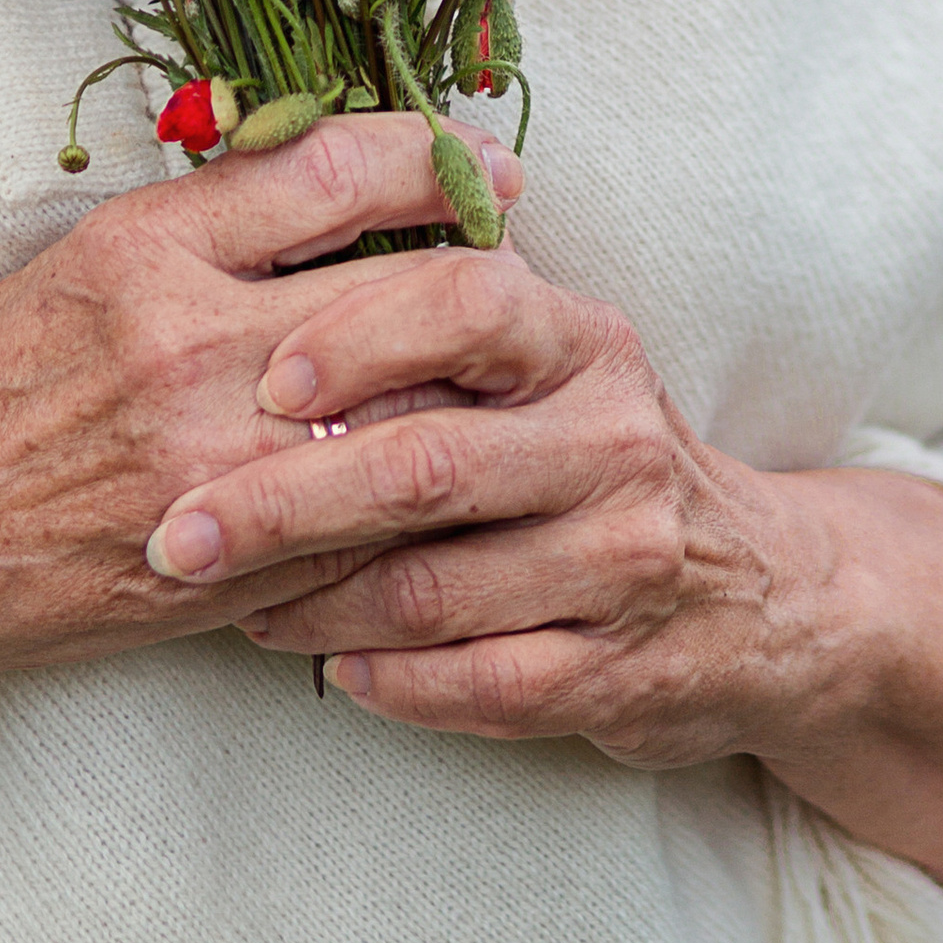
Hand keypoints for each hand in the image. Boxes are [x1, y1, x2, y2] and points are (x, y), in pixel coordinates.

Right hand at [0, 109, 522, 707]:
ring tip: (507, 378)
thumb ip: (213, 225)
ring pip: (414, 414)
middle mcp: (187, 348)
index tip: (485, 163)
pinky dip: (422, 501)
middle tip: (525, 269)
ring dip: (476, 397)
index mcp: (145, 251)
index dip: (437, 156)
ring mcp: (216, 468)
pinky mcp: (232, 571)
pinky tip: (445, 483)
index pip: (337, 169)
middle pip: (407, 291)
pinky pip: (374, 527)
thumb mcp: (80, 264)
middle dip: (491, 277)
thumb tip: (357, 184)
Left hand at [142, 245, 942, 908]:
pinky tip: (332, 670)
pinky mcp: (624, 671)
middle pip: (426, 464)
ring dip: (314, 606)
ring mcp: (626, 561)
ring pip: (438, 590)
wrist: (765, 598)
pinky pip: (483, 685)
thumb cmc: (589, 455)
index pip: (467, 301)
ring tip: (230, 604)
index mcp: (579, 339)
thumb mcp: (542, 361)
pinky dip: (393, 682)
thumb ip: (431, 312)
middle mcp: (612, 438)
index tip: (266, 378)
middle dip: (282, 503)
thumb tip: (260, 257)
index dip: (359, 334)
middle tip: (177, 531)